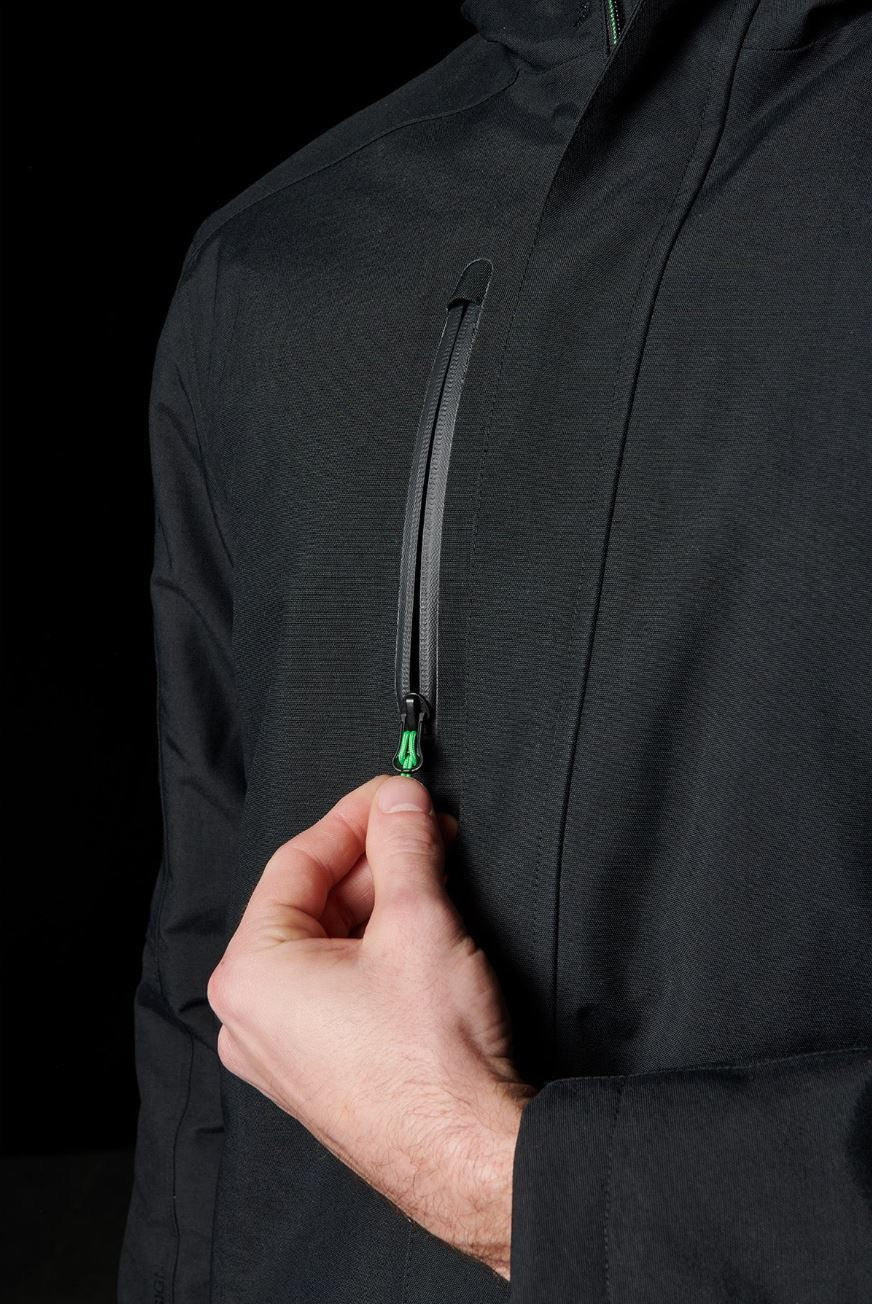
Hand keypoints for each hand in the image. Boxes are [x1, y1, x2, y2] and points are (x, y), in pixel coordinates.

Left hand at [206, 772, 535, 1278]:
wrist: (467, 1156)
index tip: (394, 792)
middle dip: (373, 862)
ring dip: (380, 904)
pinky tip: (420, 932)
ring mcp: (281, 1051)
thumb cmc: (431, 1061)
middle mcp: (249, 1016)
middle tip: (423, 830)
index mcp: (249, 973)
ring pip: (327, 944)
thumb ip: (403, 844)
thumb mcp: (418, 921)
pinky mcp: (318, 1072)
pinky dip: (374, 951)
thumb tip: (399, 799)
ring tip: (433, 877)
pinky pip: (335, 988)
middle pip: (311, 902)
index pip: (298, 861)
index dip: (355, 816)